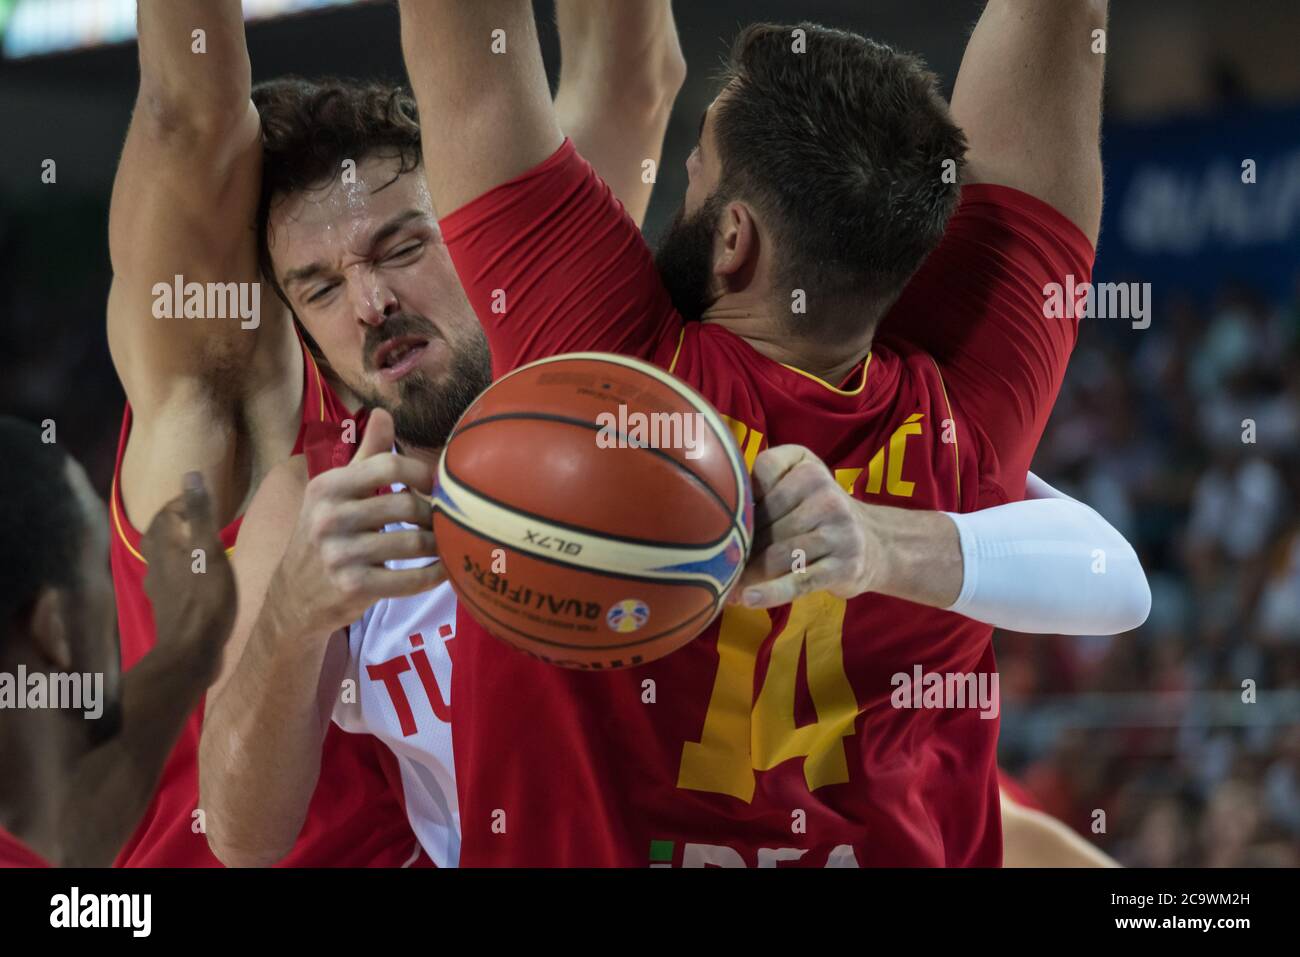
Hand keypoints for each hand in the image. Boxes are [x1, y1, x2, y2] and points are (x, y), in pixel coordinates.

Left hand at [143, 471, 236, 671]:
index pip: (166, 513)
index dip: (183, 502)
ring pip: (162, 556)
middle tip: (200, 518)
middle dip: (176, 521)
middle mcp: (157, 564)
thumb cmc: (205, 598)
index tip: (207, 502)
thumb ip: (201, 514)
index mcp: (165, 546)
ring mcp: (160, 587)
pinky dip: (181, 567)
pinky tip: (196, 577)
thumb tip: (190, 474)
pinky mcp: (168, 606)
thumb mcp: (209, 551)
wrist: (191, 651)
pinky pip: (170, 576)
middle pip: (159, 534)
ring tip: (200, 544)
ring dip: (178, 544)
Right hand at [271, 408, 444, 638]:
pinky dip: (434, 575)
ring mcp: (339, 555)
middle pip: (406, 506)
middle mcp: (328, 518)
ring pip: (412, 544)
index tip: (434, 484)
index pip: (388, 466)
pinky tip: (443, 570)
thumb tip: (382, 412)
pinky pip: (410, 580)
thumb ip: (365, 454)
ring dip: (438, 544)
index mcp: (326, 487)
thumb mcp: (335, 491)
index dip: (421, 473)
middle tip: (445, 518)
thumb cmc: (325, 533)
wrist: (294, 594)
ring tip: (446, 541)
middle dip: (433, 513)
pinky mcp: (353, 587)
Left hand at [732, 445, 881, 608]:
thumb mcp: (798, 481)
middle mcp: (825, 493)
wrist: (875, 542)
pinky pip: (799, 580)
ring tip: (727, 587)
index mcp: (807, 466)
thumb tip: (712, 515)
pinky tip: (749, 598)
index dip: (744, 500)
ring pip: (778, 554)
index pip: (762, 478)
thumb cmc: (820, 512)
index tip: (731, 519)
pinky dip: (772, 591)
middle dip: (742, 545)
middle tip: (719, 564)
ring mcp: (837, 530)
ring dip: (749, 573)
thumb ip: (762, 486)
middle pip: (766, 522)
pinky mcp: (843, 565)